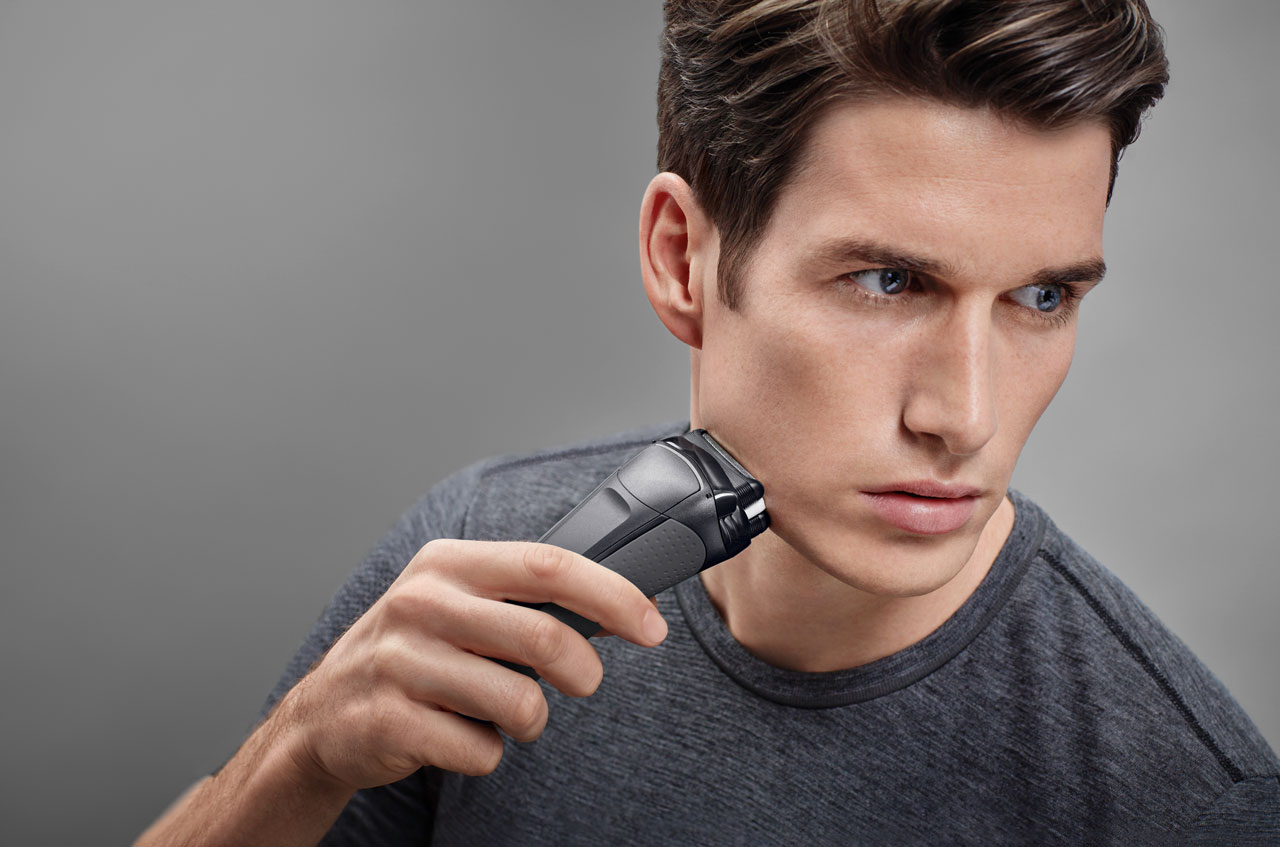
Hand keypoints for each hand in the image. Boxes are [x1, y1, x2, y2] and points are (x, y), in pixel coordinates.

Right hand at [273, 539, 667, 789]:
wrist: (323, 715)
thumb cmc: (412, 653)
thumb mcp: (457, 603)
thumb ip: (523, 598)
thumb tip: (619, 606)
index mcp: (448, 564)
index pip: (549, 566)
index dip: (612, 596)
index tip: (651, 626)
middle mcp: (420, 602)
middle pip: (543, 636)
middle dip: (584, 671)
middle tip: (584, 682)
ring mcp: (399, 662)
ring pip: (519, 702)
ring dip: (531, 720)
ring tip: (507, 714)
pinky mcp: (388, 721)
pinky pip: (480, 750)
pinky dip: (485, 753)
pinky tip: (457, 736)